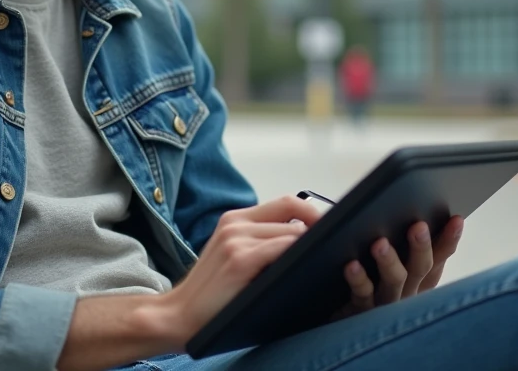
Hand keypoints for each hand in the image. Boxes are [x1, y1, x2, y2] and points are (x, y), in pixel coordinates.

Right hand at [161, 195, 322, 344]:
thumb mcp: (232, 256)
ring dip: (312, 244)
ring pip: (291, 231)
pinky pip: (282, 248)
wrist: (177, 316)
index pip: (286, 202)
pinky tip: (310, 266)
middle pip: (292, 209)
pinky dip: (300, 255)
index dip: (313, 211)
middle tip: (340, 240)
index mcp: (234, 219)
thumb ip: (260, 242)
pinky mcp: (240, 260)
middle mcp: (235, 223)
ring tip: (329, 256)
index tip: (333, 225)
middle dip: (320, 223)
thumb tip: (304, 239)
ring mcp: (236, 240)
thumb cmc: (211, 293)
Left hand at [336, 215, 463, 318]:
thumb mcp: (376, 253)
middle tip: (419, 226)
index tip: (457, 219)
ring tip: (380, 243)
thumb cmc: (360, 278)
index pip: (437, 257)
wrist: (331, 319)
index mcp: (415, 278)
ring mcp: (384, 303)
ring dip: (390, 262)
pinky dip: (359, 280)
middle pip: (420, 269)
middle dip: (422, 247)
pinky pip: (362, 295)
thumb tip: (380, 197)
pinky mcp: (358, 312)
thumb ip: (381, 229)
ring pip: (394, 282)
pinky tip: (351, 265)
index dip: (449, 240)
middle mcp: (406, 292)